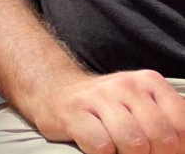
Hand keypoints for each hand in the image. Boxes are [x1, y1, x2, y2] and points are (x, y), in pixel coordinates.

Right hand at [30, 70, 184, 153]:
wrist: (55, 91)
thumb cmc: (107, 108)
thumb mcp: (143, 105)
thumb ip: (167, 122)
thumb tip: (180, 151)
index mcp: (149, 82)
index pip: (181, 123)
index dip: (178, 147)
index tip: (164, 151)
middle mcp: (125, 85)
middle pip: (161, 137)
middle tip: (140, 153)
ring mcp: (98, 97)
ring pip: (134, 143)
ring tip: (120, 150)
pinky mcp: (73, 113)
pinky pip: (102, 146)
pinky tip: (101, 148)